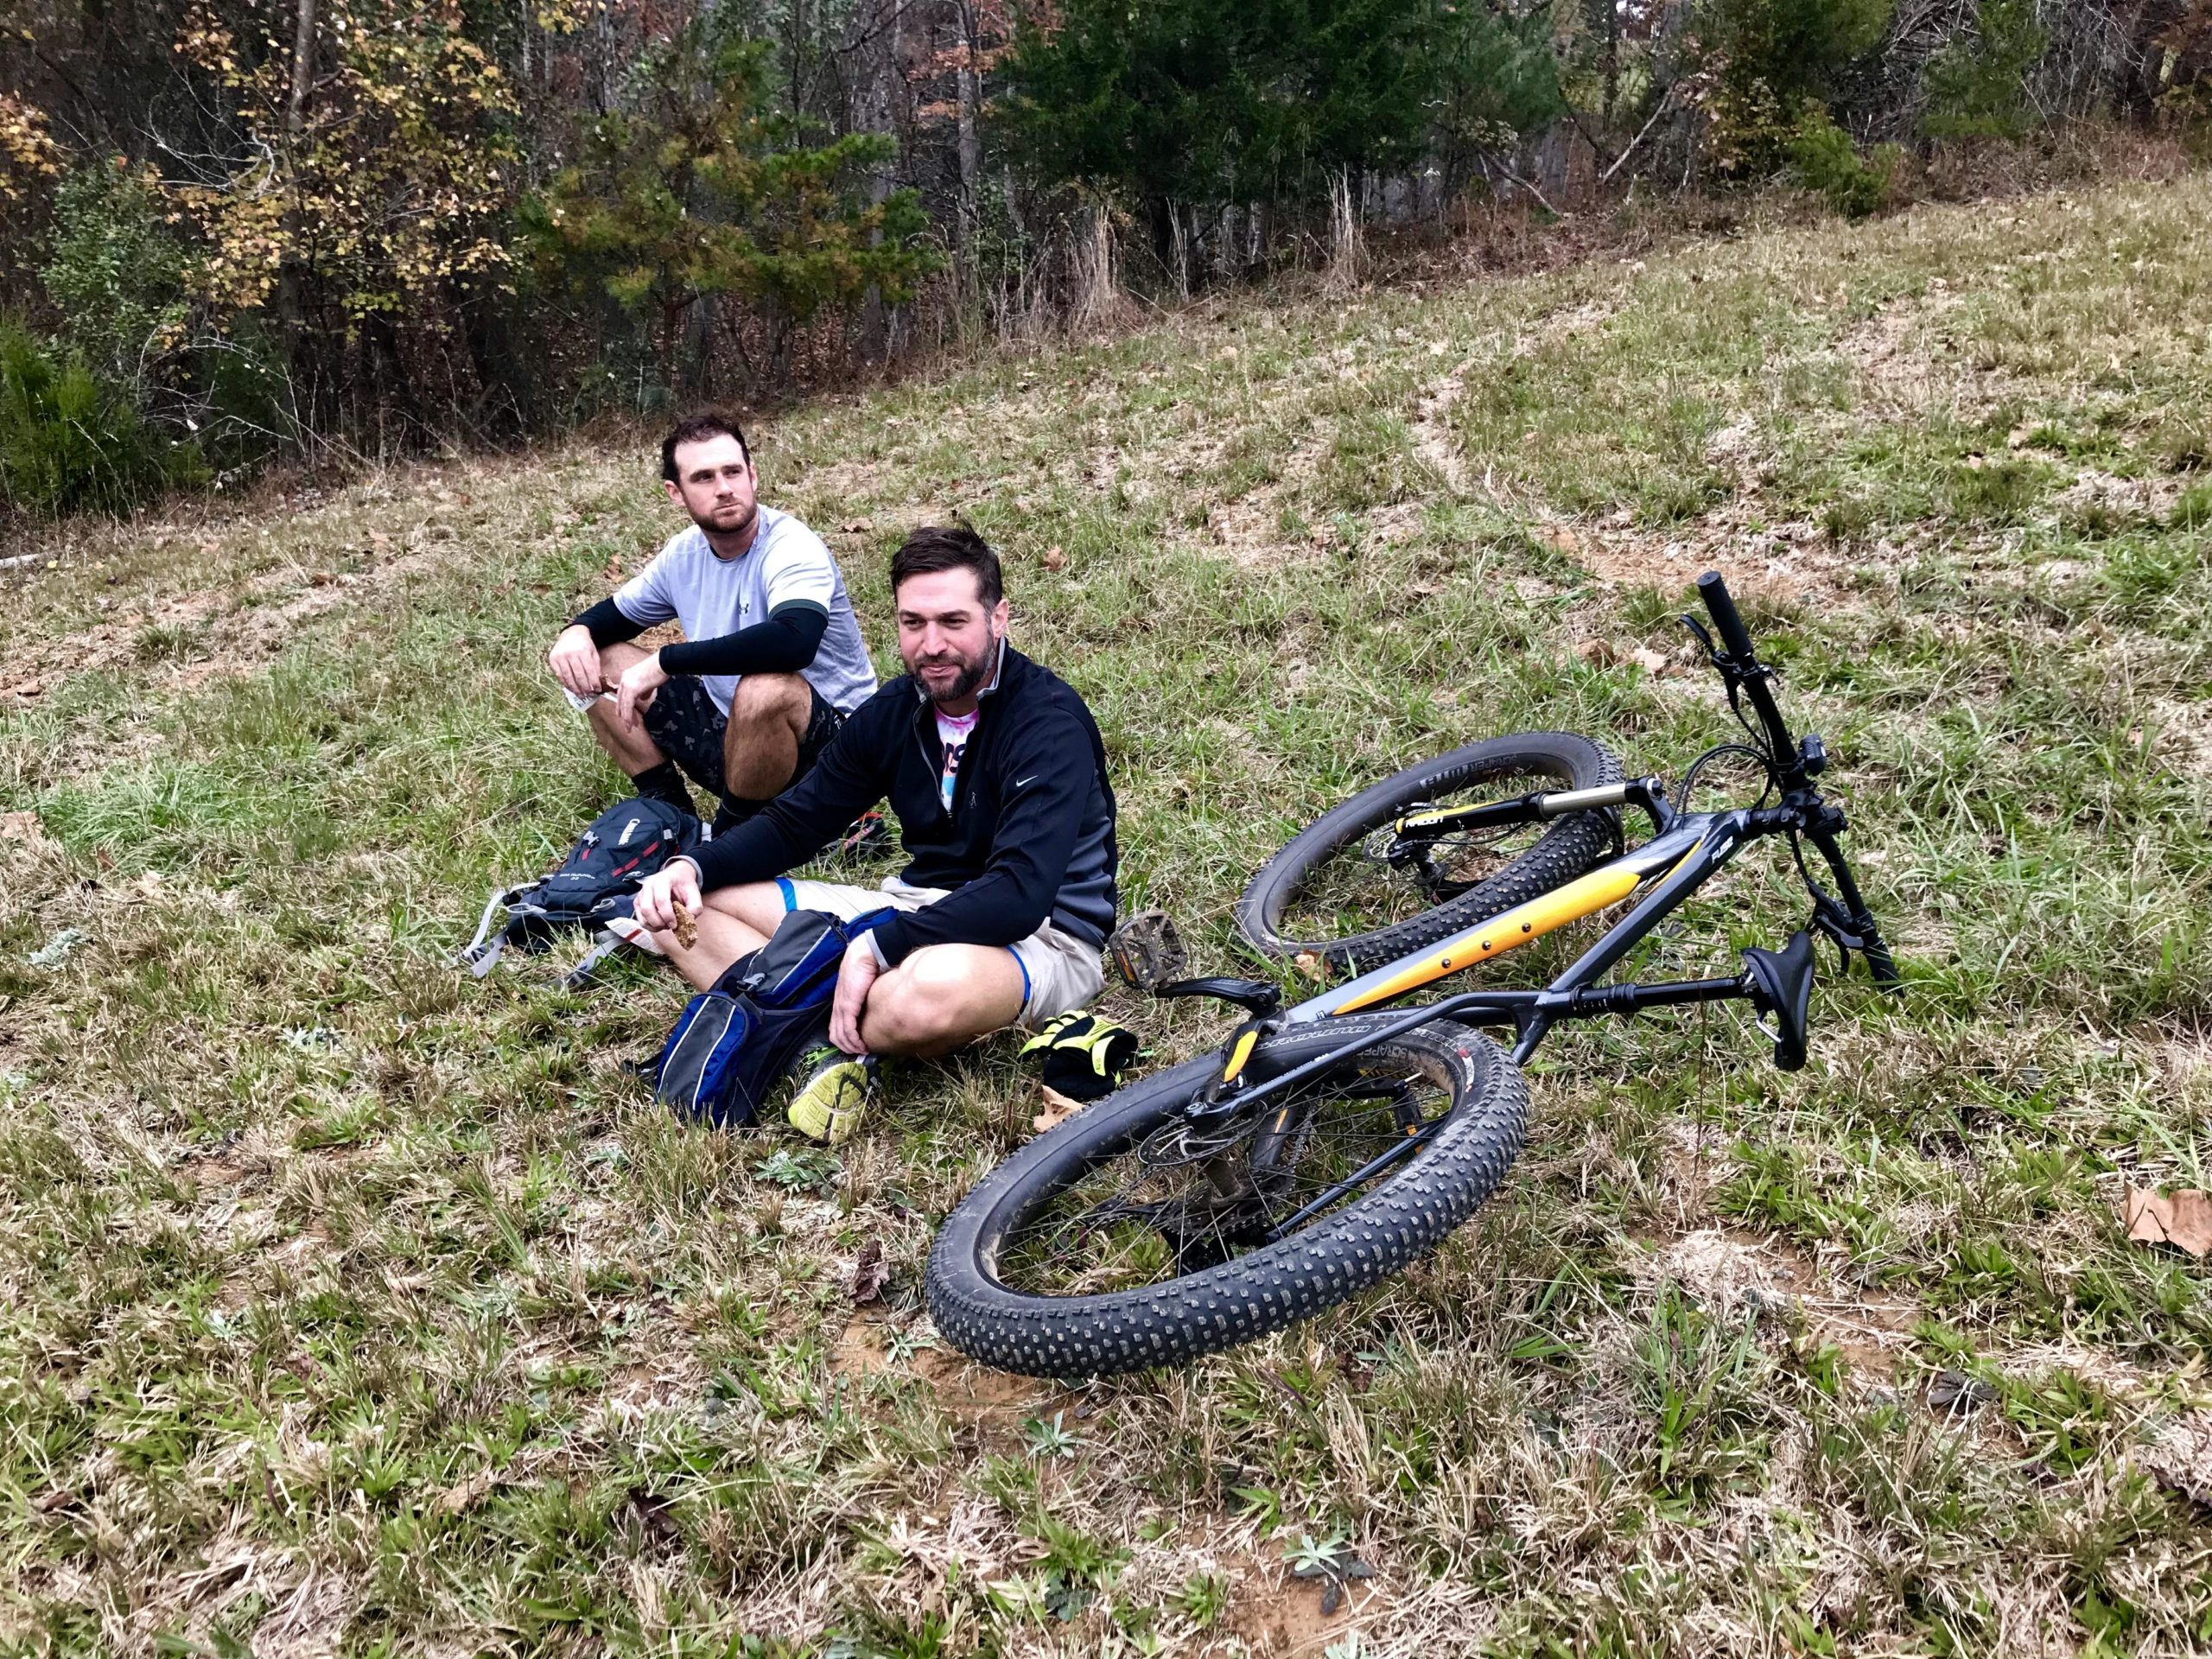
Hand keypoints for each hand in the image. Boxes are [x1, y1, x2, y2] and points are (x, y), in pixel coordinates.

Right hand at [548, 624, 605, 698]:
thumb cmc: (585, 645)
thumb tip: (598, 684)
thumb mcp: (594, 653)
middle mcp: (571, 654)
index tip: (598, 691)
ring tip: (581, 696)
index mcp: (583, 651)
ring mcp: (560, 656)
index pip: (590, 671)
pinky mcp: (553, 659)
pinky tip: (572, 689)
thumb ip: (596, 667)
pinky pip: (559, 675)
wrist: (571, 633)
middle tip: (589, 695)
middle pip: (579, 676)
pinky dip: (566, 684)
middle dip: (585, 688)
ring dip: (575, 689)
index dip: (594, 683)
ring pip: (568, 677)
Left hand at [615, 650, 668, 729]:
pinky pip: (628, 706)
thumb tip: (642, 699)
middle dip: (623, 715)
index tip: (625, 717)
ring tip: (629, 728)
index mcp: (626, 677)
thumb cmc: (658, 670)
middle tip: (627, 725)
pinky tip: (630, 723)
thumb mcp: (648, 682)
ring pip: (623, 705)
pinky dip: (629, 716)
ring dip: (626, 718)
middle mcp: (623, 680)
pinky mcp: (632, 689)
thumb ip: (643, 691)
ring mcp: (627, 684)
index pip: (621, 695)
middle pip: (620, 701)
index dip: (623, 707)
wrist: (663, 663)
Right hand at [634, 858, 700, 934]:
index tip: (675, 924)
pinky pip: (640, 919)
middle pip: (647, 909)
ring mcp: (641, 894)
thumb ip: (695, 906)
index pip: (661, 900)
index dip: (668, 915)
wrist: (675, 876)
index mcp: (662, 880)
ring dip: (655, 926)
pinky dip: (650, 926)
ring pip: (642, 916)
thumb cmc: (683, 884)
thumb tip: (688, 920)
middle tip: (671, 926)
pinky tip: (660, 924)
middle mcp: (648, 885)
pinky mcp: (637, 902)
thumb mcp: (694, 892)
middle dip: (660, 922)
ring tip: (667, 924)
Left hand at [828, 936, 880, 1054]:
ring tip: (862, 1051)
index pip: (836, 1025)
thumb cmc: (869, 964)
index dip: (844, 1038)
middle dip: (846, 1046)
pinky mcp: (848, 1005)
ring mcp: (842, 1005)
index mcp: (841, 998)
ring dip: (851, 1046)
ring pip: (841, 1034)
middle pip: (835, 1033)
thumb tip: (875, 1003)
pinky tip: (862, 1046)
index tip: (856, 1045)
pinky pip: (848, 1029)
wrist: (867, 952)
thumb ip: (865, 995)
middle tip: (859, 1052)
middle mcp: (838, 1004)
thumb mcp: (865, 984)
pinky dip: (854, 1041)